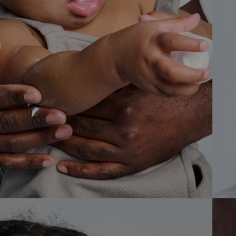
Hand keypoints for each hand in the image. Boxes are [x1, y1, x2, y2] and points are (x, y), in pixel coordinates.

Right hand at [0, 40, 71, 166]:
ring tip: (64, 132)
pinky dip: (27, 163)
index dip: (14, 96)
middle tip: (62, 114)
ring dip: (39, 140)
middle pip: (6, 124)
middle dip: (35, 120)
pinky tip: (48, 160)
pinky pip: (5, 163)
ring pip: (10, 144)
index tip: (37, 92)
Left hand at [55, 82, 211, 179]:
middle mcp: (124, 130)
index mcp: (124, 107)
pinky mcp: (132, 164)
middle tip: (41, 120)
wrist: (194, 115)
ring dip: (64, 145)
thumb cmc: (166, 95)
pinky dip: (80, 171)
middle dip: (59, 124)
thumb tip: (90, 63)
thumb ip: (117, 78)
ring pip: (87, 149)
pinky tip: (62, 167)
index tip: (48, 102)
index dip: (65, 104)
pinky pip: (102, 171)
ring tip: (47, 139)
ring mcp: (128, 150)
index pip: (85, 107)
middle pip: (82, 127)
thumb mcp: (141, 82)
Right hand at [110, 12, 208, 95]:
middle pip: (170, 70)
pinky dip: (179, 92)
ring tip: (200, 82)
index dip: (190, 44)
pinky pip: (165, 93)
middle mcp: (149, 59)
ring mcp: (147, 75)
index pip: (172, 41)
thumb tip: (196, 18)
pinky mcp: (147, 86)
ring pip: (169, 87)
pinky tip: (188, 87)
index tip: (204, 45)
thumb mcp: (154, 26)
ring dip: (187, 88)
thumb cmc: (137, 38)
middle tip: (206, 72)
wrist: (114, 56)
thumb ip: (177, 23)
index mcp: (152, 40)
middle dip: (192, 74)